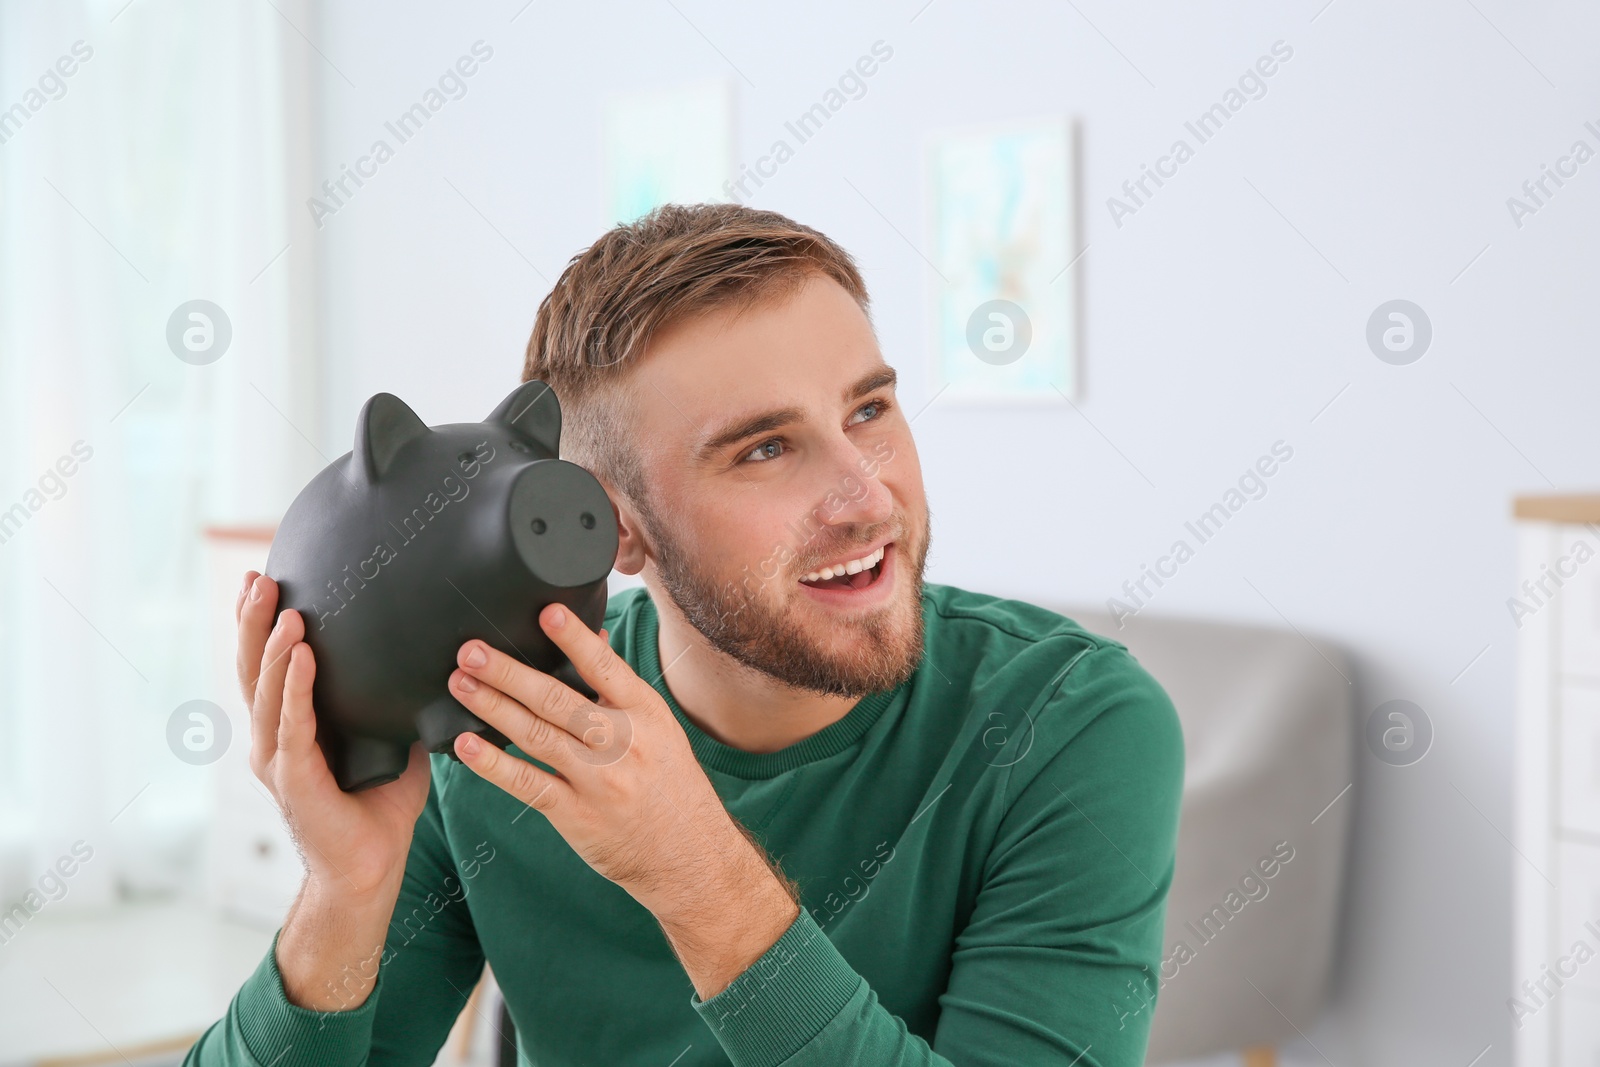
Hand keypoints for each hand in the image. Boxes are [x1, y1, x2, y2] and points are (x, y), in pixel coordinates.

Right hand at [236, 570, 431, 1007]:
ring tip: (284, 608)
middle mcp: (273, 738)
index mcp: (290, 726)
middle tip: (260, 577)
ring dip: (274, 647)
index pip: (269, 665)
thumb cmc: (380, 804)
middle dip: (254, 622)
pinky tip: (302, 655)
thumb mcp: (391, 737)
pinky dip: (296, 687)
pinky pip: (293, 725)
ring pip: (267, 692)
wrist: (371, 868)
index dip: (263, 624)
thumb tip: (434, 653)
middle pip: (254, 669)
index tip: (264, 578)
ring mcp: (278, 760)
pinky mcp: (295, 781)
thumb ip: (396, 699)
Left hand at [447, 604, 799, 996]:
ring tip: (460, 684)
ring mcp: (597, 781)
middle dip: (509, 673)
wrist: (691, 857)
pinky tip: (467, 746)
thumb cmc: (672, 787)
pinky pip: (527, 784)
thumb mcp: (661, 730)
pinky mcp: (576, 815)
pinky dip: (493, 765)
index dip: (573, 639)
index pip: (605, 667)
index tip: (545, 612)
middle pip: (557, 700)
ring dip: (492, 707)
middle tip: (471, 650)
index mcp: (646, 713)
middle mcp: (622, 742)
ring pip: (536, 736)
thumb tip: (592, 638)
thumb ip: (620, 690)